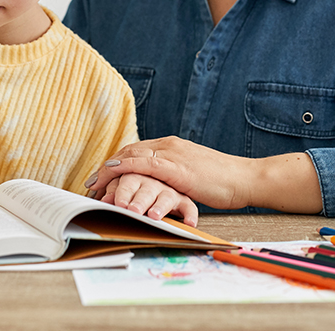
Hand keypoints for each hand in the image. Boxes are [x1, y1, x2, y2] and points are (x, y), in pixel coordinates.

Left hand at [85, 137, 321, 213]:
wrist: (244, 178)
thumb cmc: (222, 181)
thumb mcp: (192, 176)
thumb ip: (174, 177)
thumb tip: (159, 189)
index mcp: (172, 146)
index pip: (135, 151)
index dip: (116, 164)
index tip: (100, 178)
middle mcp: (168, 145)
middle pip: (128, 151)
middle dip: (106, 168)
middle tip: (90, 184)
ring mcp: (171, 153)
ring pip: (130, 155)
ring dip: (108, 170)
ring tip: (93, 185)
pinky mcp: (175, 165)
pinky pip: (142, 163)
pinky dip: (124, 166)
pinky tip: (111, 173)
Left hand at [99, 174, 197, 226]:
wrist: (170, 172)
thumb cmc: (141, 182)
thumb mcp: (127, 183)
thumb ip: (115, 189)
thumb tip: (102, 200)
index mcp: (137, 175)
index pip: (128, 181)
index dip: (122, 193)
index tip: (117, 204)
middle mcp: (154, 181)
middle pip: (146, 190)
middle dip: (139, 201)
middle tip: (133, 211)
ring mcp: (170, 190)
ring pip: (166, 196)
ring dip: (160, 206)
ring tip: (154, 215)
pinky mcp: (184, 199)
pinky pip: (189, 206)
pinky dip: (190, 215)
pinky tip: (189, 224)